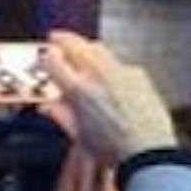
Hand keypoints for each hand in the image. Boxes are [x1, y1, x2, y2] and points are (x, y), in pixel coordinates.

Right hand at [42, 30, 176, 163]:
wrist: (148, 151)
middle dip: (62, 39)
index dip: (44, 58)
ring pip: (97, 48)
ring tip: (81, 51)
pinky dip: (110, 66)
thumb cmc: (115, 149)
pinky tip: (110, 77)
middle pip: (74, 43)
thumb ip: (62, 115)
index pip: (52, 60)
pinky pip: (119, 63)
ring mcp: (119, 71)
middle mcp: (97, 74)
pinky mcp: (137, 74)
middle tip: (56, 39)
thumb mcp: (79, 135)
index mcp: (78, 90)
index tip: (43, 60)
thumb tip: (50, 106)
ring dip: (85, 47)